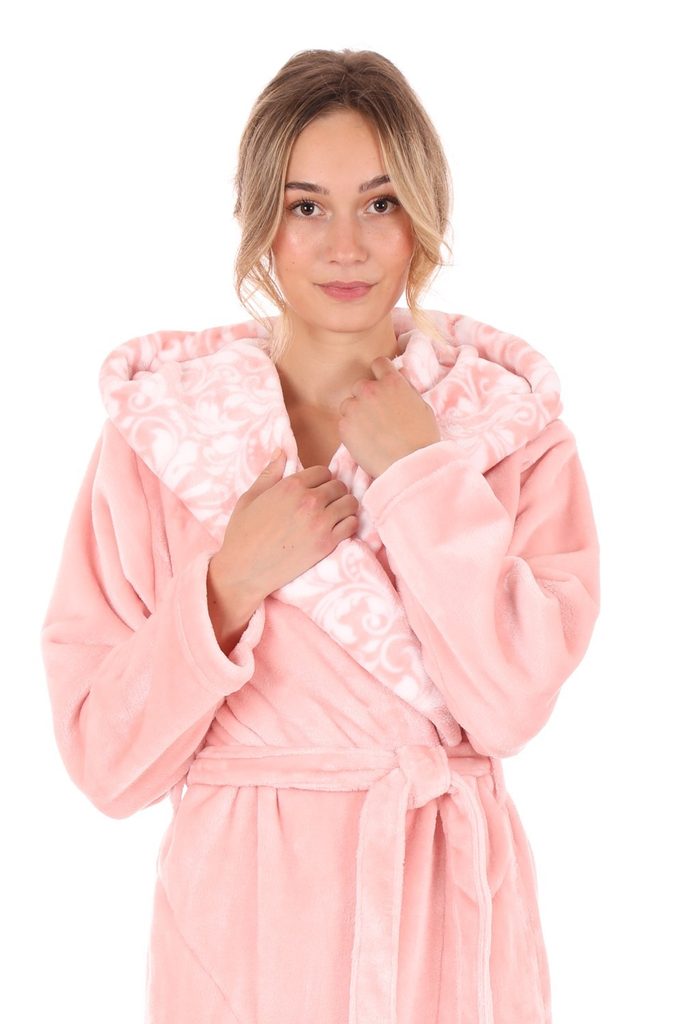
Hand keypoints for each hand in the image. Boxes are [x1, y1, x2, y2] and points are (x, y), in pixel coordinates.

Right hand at [209, 450, 359, 601]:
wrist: (243, 570)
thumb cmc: (242, 534)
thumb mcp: (250, 498)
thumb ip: (270, 473)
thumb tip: (281, 450)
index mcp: (290, 485)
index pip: (323, 471)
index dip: (320, 481)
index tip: (315, 491)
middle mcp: (308, 499)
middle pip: (338, 486)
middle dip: (333, 493)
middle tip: (325, 505)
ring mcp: (320, 522)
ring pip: (350, 503)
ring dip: (344, 507)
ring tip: (334, 516)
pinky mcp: (327, 543)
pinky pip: (352, 524)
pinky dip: (348, 525)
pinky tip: (337, 530)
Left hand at [337, 356, 441, 477]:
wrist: (410, 465)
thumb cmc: (422, 439)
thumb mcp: (421, 406)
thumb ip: (405, 390)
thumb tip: (398, 380)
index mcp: (392, 382)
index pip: (378, 364)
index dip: (380, 374)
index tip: (381, 385)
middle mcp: (371, 390)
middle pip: (360, 386)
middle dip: (367, 398)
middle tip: (377, 416)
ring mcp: (355, 408)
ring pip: (348, 404)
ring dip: (356, 413)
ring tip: (371, 432)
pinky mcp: (344, 427)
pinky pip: (344, 423)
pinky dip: (351, 431)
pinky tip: (366, 442)